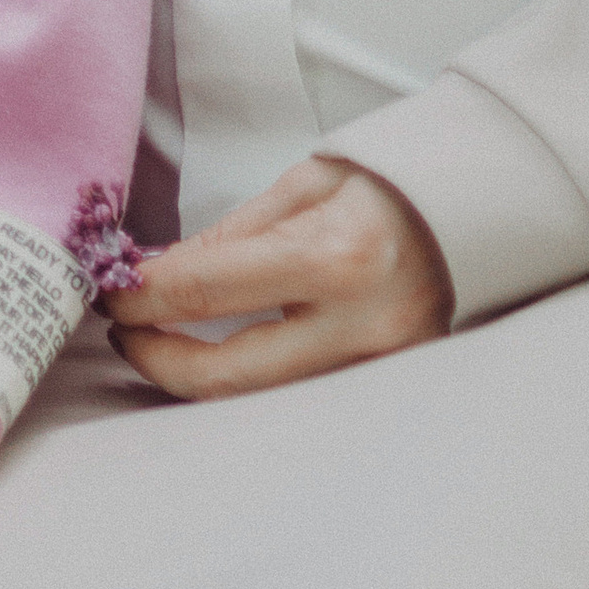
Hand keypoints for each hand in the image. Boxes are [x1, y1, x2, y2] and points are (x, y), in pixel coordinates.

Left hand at [102, 156, 452, 397]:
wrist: (479, 213)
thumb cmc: (387, 186)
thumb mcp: (305, 186)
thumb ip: (231, 237)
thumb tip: (157, 275)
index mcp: (333, 258)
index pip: (206, 291)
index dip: (142, 295)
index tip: (109, 288)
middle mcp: (357, 330)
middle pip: (224, 377)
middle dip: (156, 356)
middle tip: (124, 328)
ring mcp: (376, 374)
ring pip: (257, 402)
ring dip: (195, 377)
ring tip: (160, 340)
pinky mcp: (385, 394)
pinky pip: (297, 401)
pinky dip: (247, 384)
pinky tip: (218, 355)